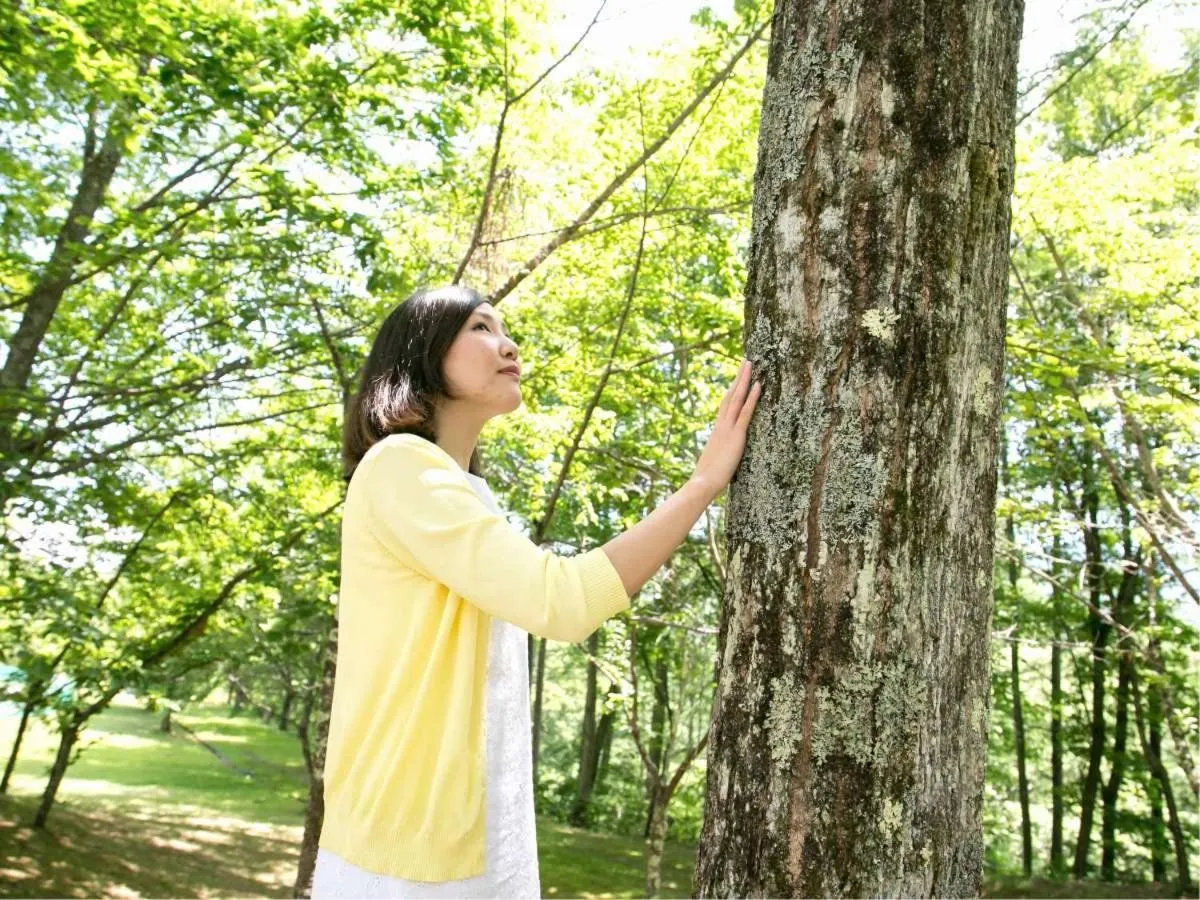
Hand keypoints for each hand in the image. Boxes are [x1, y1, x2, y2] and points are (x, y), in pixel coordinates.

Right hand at [692, 358, 761, 495]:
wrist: (702, 483)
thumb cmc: (707, 479)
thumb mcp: (715, 462)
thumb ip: (720, 455)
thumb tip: (722, 458)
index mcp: (717, 432)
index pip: (725, 407)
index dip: (732, 392)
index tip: (737, 379)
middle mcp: (721, 425)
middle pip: (730, 396)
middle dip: (738, 379)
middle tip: (745, 362)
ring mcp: (728, 429)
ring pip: (736, 398)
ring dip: (744, 380)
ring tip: (750, 364)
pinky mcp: (736, 435)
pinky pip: (745, 412)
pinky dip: (752, 397)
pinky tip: (758, 384)